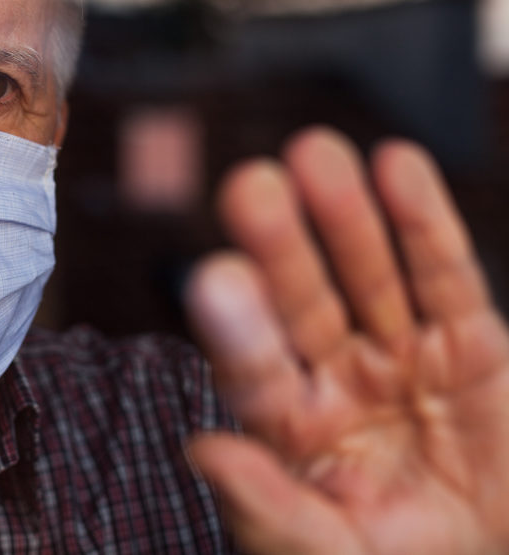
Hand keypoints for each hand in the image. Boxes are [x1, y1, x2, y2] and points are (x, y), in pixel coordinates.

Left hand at [186, 127, 508, 553]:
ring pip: (369, 276)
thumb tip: (200, 449)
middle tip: (250, 185)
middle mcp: (335, 375)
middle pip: (303, 301)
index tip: (212, 277)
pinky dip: (424, 225)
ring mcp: (400, 355)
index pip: (254, 366)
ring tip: (317, 153)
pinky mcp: (467, 348)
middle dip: (280, 245)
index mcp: (288, 424)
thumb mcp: (321, 554)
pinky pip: (445, 280)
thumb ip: (265, 506)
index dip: (236, 325)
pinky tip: (397, 167)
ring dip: (345, 216)